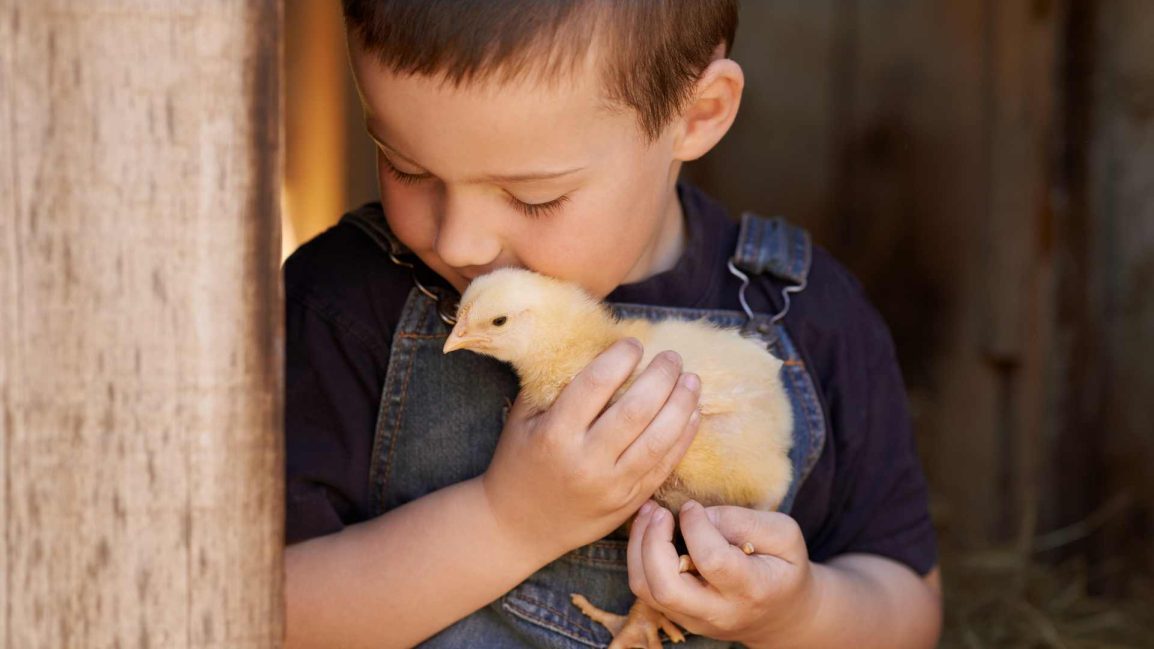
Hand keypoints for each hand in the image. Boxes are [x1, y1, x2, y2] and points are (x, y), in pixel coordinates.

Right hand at [481, 338, 702, 558]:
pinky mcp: (629, 503)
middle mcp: (586, 461)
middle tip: (672, 357)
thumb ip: (554, 383)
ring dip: (681, 405)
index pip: (595, 385)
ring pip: (659, 440)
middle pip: (636, 411)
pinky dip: (683, 438)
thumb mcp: (522, 419)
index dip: (620, 359)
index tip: (633, 344)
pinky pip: (664, 466)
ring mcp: (611, 486)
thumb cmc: (518, 463)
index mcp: (554, 434)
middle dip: (661, 378)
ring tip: (691, 380)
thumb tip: (594, 344)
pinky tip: (692, 414)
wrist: (517, 528)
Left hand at [626, 500, 818, 643]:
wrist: (782, 614)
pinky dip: (639, 556)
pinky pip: (645, 589)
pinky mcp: (677, 616)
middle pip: (666, 588)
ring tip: (649, 513)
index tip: (693, 506)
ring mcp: (694, 620)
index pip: (712, 560)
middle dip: (653, 542)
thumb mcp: (785, 535)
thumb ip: (745, 521)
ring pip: (647, 590)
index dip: (696, 526)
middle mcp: (718, 612)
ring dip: (639, 548)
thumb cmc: (783, 567)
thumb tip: (701, 515)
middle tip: (659, 511)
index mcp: (751, 589)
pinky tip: (649, 530)